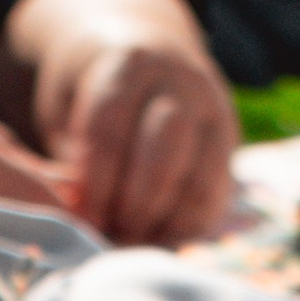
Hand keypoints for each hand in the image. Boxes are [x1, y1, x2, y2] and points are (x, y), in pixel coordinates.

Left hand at [0, 0, 237, 245]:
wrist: (150, 60)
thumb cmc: (95, 98)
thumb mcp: (70, 110)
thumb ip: (72, 159)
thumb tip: (81, 220)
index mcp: (131, 64)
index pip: (110, 131)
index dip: (95, 184)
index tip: (83, 219)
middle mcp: (181, 83)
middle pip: (162, 156)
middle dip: (133, 207)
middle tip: (111, 234)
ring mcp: (213, 114)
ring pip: (198, 183)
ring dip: (164, 223)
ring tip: (134, 241)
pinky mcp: (229, 146)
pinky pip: (216, 199)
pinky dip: (187, 228)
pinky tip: (158, 237)